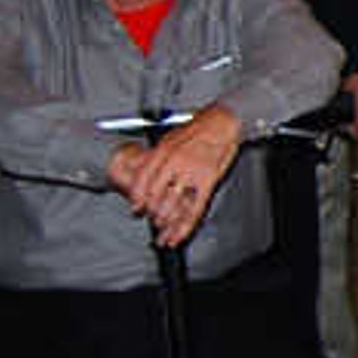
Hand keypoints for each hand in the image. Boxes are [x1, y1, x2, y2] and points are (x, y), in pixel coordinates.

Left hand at [108, 107, 243, 246]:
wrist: (222, 123)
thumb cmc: (198, 129)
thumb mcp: (169, 138)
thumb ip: (156, 156)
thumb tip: (142, 169)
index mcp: (162, 151)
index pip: (144, 179)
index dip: (138, 197)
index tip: (136, 209)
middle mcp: (174, 162)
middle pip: (157, 195)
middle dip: (152, 212)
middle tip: (152, 222)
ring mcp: (192, 172)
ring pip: (174, 204)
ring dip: (167, 222)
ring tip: (163, 233)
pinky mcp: (208, 180)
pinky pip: (195, 207)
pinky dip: (187, 224)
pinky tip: (180, 233)